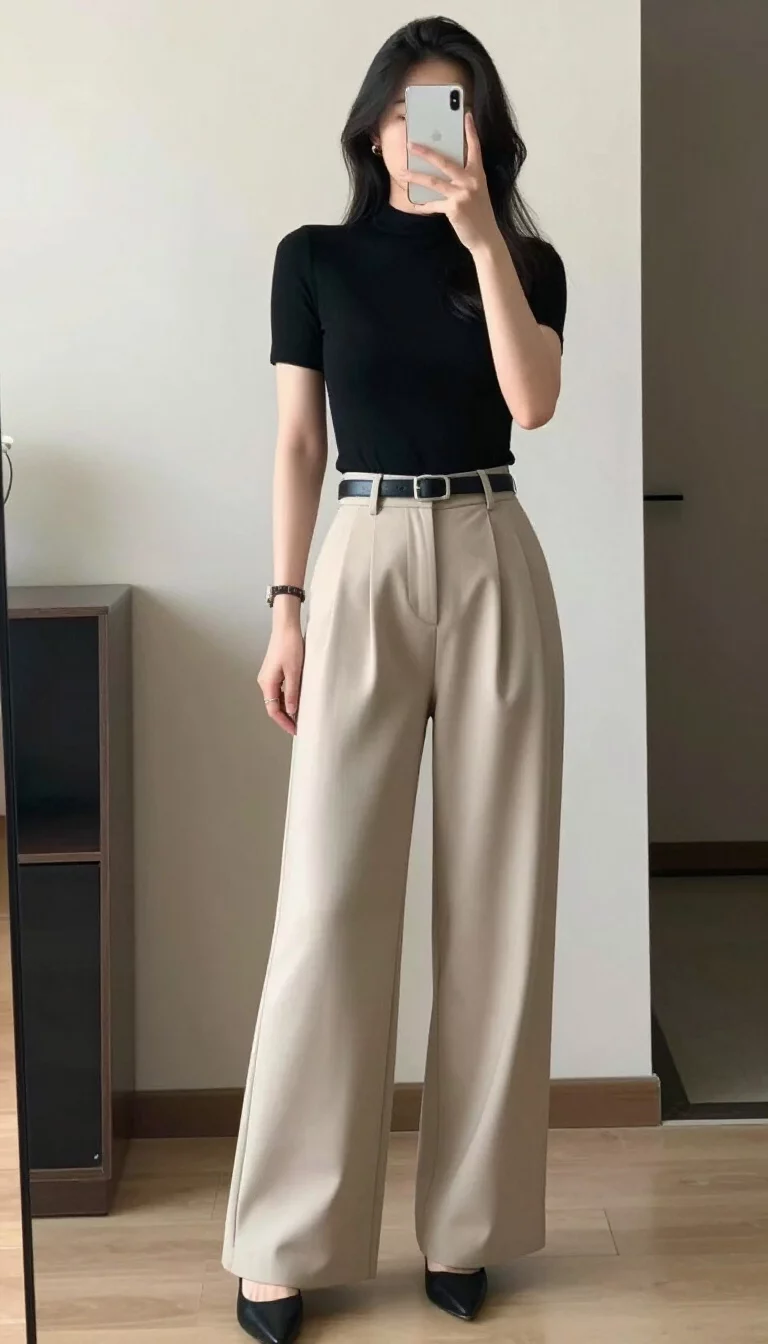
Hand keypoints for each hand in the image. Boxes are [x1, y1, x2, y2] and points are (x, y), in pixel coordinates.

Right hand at [258, 621, 303, 735]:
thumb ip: (292, 692)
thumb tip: (291, 711)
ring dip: (285, 709)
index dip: (284, 722)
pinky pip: (277, 690)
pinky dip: (285, 699)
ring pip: (275, 699)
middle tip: (298, 727)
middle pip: (272, 706)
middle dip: (285, 718)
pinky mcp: (273, 672)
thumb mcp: (294, 672)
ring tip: (299, 716)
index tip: (295, 730)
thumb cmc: (290, 646)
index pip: (273, 710)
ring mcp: (267, 677)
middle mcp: (264, 682)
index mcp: (267, 683)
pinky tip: (295, 701)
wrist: (285, 627)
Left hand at [403, 110, 500, 254]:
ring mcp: (462, 194)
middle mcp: (471, 181)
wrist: (486, 237)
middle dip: (425, 151)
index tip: (467, 115)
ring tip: (402, 172)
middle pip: (444, 161)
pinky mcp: (454, 208)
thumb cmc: (479, 214)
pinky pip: (433, 204)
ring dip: (415, 176)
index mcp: (478, 174)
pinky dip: (423, 204)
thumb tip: (442, 170)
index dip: (471, 131)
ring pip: (433, 181)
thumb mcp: (476, 192)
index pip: (475, 148)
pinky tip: (414, 204)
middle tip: (411, 144)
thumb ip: (464, 179)